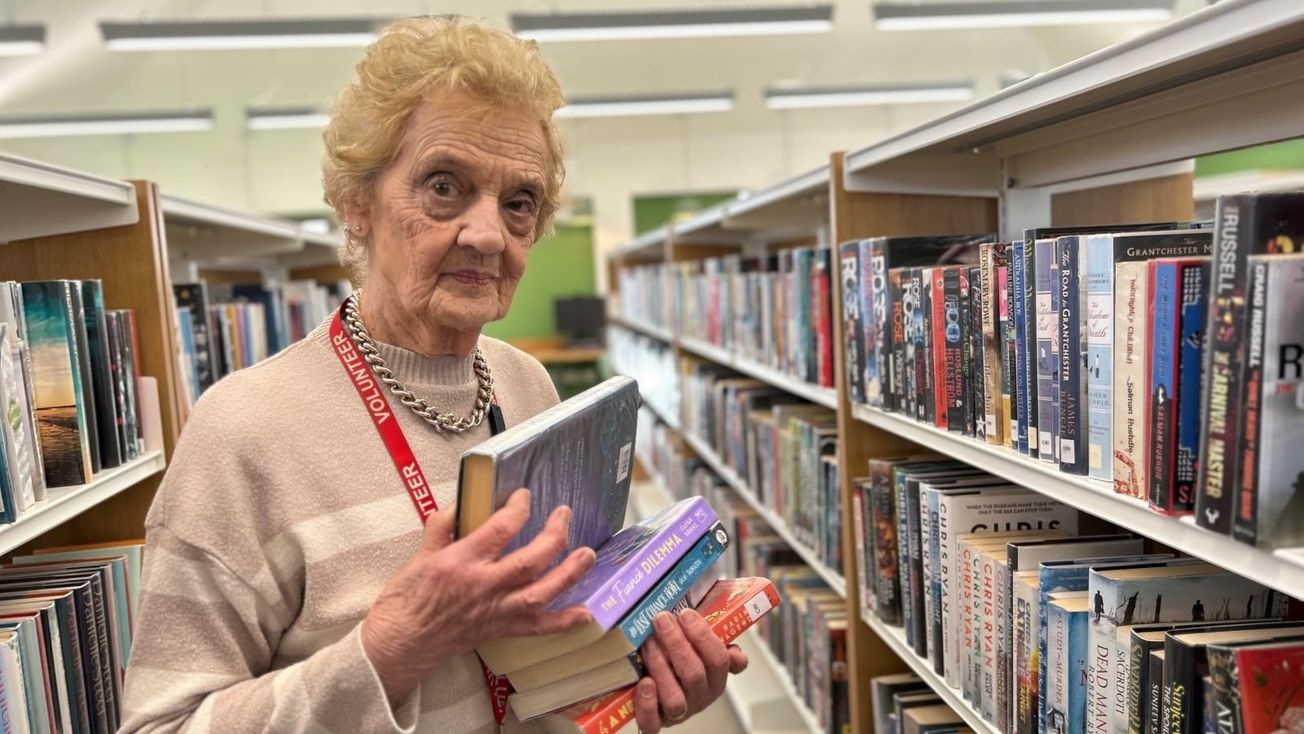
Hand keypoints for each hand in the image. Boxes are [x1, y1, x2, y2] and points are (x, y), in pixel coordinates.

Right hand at [361, 489, 596, 703]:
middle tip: (564, 515)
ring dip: (569, 573)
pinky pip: (537, 627)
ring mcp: (495, 610)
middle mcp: (484, 586)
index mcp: (461, 561)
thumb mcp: (420, 553)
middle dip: (554, 536)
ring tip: (588, 554)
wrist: (401, 641)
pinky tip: (584, 613)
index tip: (525, 497)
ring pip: (541, 592)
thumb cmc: (406, 599)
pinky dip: (563, 622)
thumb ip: (444, 525)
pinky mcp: (500, 629)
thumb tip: (463, 502)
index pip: (501, 529)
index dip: (519, 508)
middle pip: (530, 560)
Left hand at [634, 610, 748, 732]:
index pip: (719, 660)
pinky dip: (647, 704)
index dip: (702, 636)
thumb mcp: (701, 647)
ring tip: (648, 643)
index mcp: (716, 679)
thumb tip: (736, 651)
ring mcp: (678, 713)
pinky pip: (652, 723)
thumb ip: (717, 640)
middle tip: (661, 619)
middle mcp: (700, 698)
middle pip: (694, 675)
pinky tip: (644, 682)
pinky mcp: (655, 723)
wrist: (657, 691)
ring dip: (660, 667)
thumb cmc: (680, 660)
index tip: (685, 614)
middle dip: (676, 643)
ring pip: (675, 699)